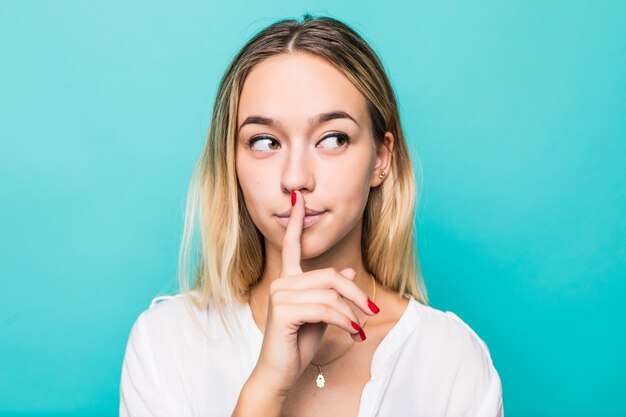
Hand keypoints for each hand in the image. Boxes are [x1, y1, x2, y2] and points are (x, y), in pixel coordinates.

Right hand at [250, 189, 378, 397]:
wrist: (280, 373)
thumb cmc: (298, 344)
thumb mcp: (321, 315)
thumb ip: (331, 293)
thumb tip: (347, 272)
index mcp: (288, 280)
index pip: (292, 245)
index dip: (297, 221)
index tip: (298, 198)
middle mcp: (282, 282)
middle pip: (330, 275)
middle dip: (355, 294)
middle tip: (370, 313)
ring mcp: (280, 295)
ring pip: (330, 293)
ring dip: (351, 313)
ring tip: (358, 330)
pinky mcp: (283, 311)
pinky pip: (325, 309)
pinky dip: (344, 321)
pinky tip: (351, 334)